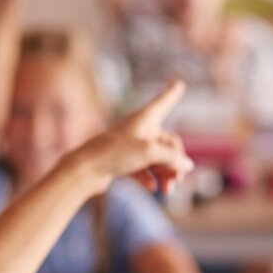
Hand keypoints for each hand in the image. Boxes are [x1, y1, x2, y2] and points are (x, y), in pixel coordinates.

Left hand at [62, 80, 194, 194]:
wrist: (85, 170)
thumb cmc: (115, 153)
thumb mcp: (149, 152)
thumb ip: (172, 157)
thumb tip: (187, 166)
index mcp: (145, 117)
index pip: (163, 101)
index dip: (172, 93)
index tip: (178, 82)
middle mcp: (140, 129)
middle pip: (168, 143)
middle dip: (175, 161)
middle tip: (178, 178)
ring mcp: (132, 146)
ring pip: (157, 159)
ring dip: (165, 174)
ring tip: (168, 190)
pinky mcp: (123, 162)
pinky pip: (144, 169)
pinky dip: (150, 178)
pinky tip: (152, 188)